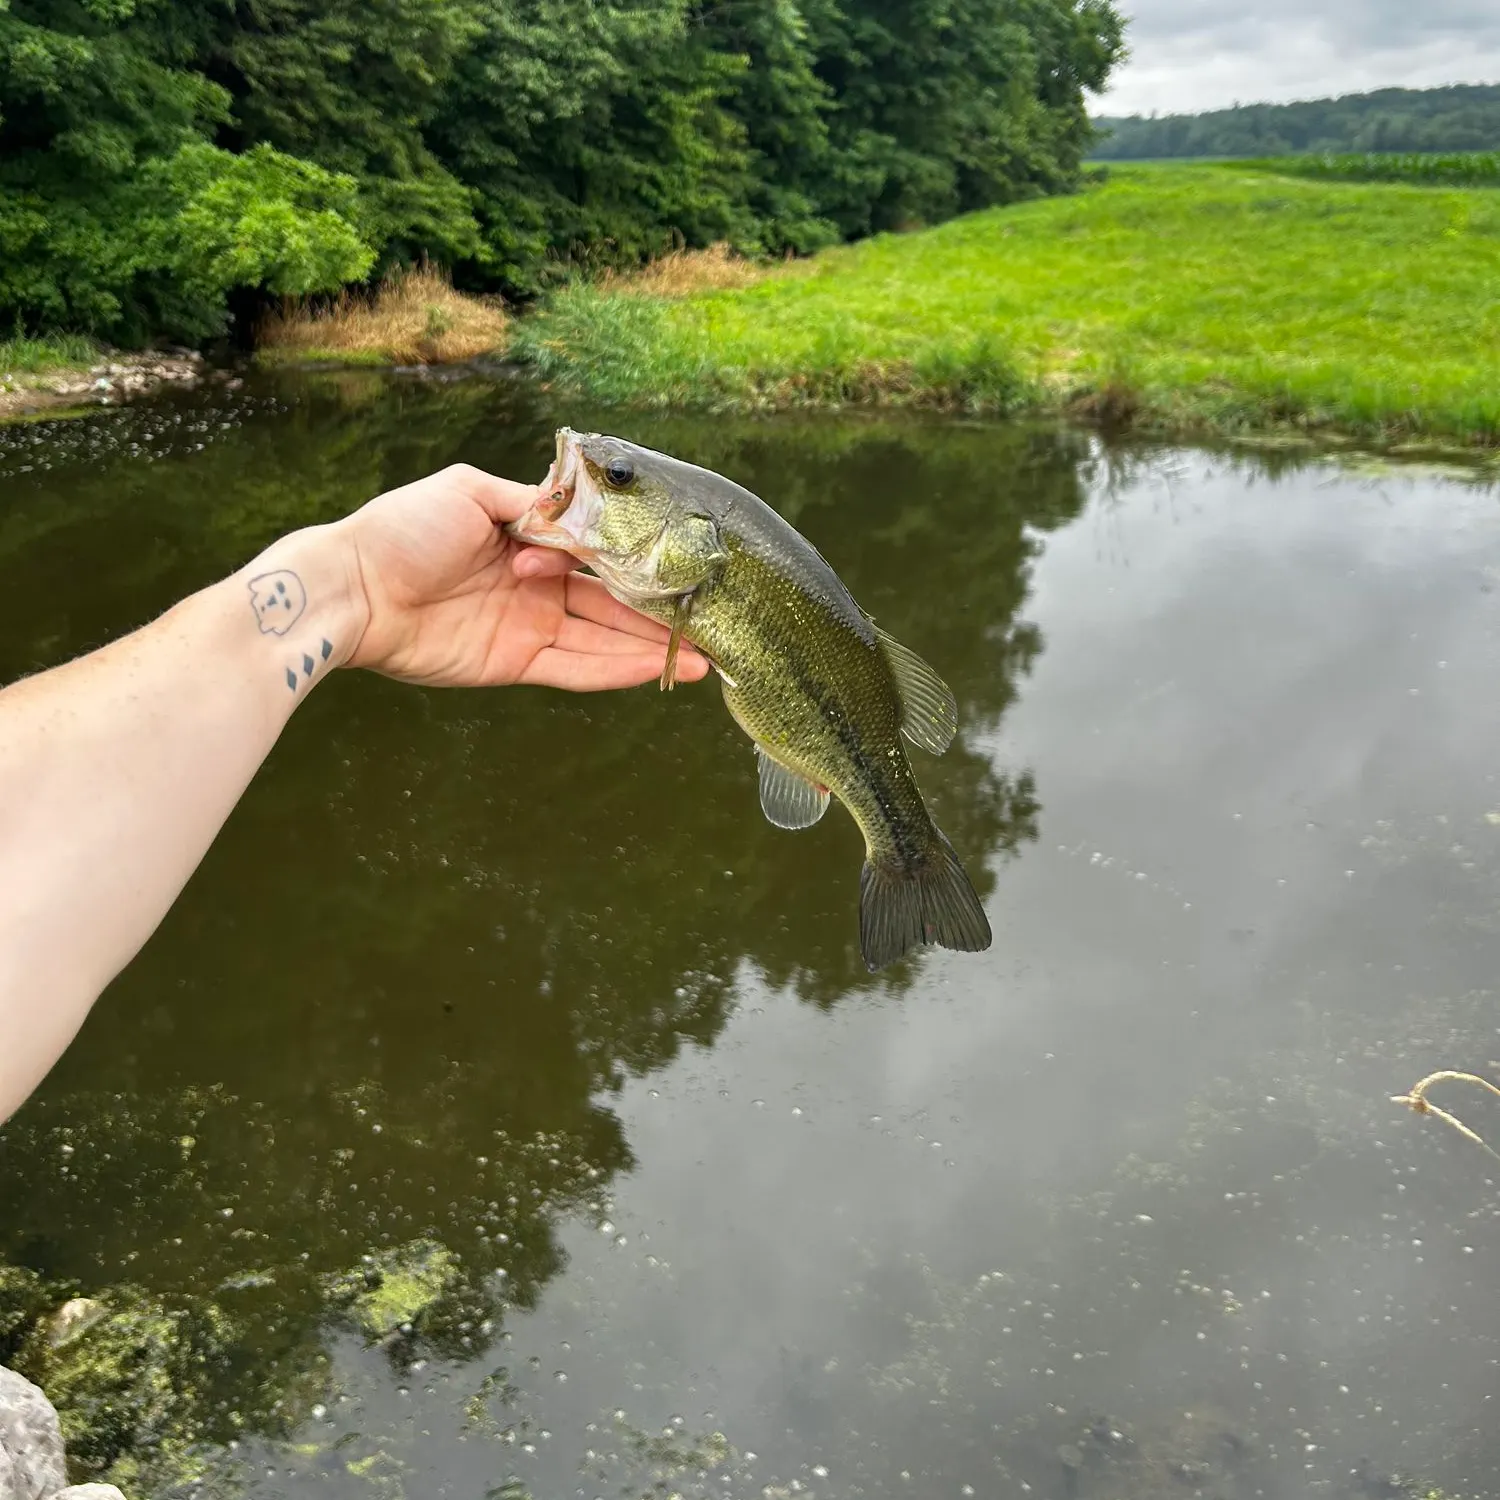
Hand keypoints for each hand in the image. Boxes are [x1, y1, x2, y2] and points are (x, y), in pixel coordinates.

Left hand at [336, 463, 709, 691]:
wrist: (354, 588)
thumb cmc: (401, 529)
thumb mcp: (470, 492)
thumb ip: (533, 503)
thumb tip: (583, 508)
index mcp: (525, 538)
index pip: (594, 551)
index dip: (634, 559)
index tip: (679, 565)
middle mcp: (534, 585)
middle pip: (609, 600)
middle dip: (657, 611)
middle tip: (708, 619)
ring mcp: (528, 626)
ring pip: (602, 638)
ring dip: (651, 647)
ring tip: (704, 655)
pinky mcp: (515, 662)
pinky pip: (576, 668)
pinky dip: (617, 670)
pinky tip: (658, 668)